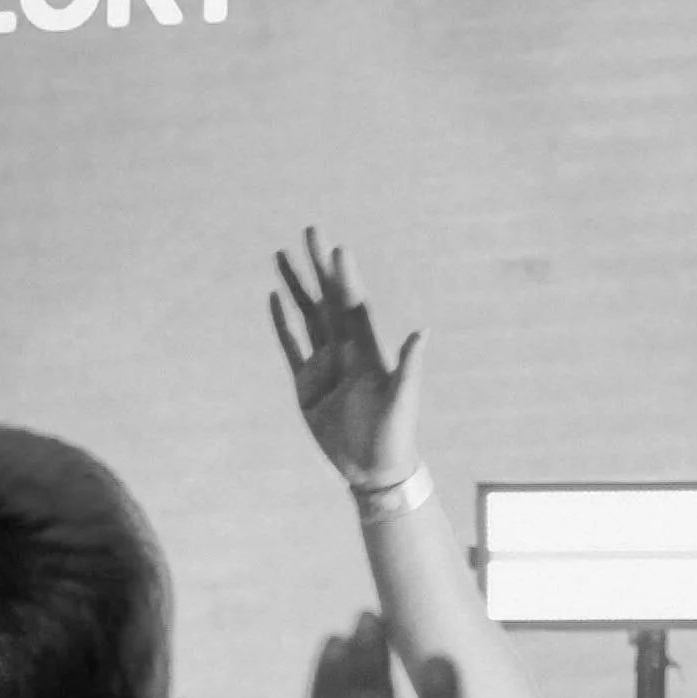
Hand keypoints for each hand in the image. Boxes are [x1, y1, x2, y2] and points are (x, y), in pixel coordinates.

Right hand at [269, 227, 423, 487]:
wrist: (374, 469)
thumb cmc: (395, 434)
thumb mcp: (402, 400)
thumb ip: (409, 366)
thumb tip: (421, 331)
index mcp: (368, 350)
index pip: (353, 305)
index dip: (346, 277)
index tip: (338, 248)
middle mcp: (345, 350)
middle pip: (327, 299)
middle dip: (318, 266)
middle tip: (310, 229)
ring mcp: (324, 364)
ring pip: (306, 315)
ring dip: (296, 285)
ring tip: (282, 254)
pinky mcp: (306, 384)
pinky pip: (291, 346)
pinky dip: (282, 323)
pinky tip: (275, 297)